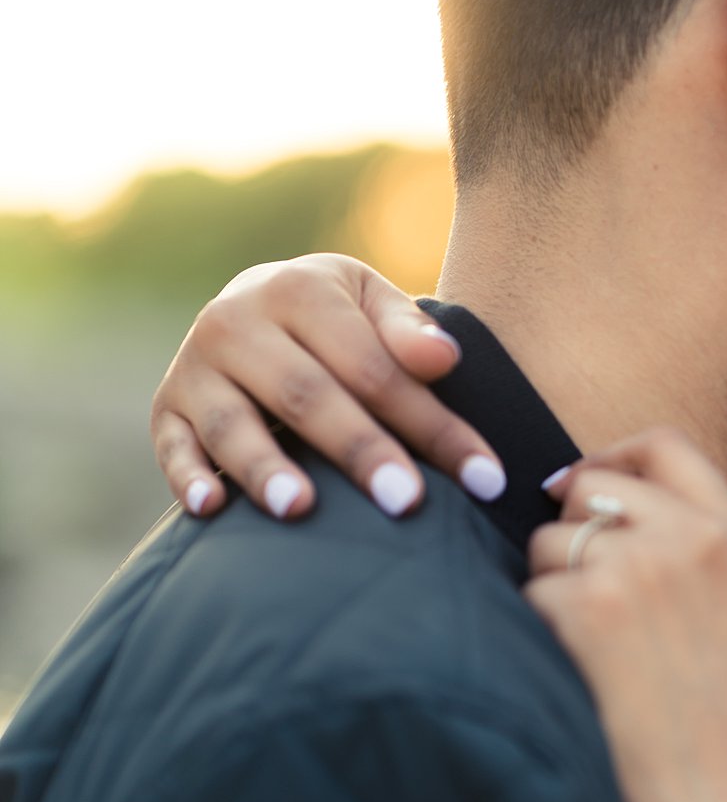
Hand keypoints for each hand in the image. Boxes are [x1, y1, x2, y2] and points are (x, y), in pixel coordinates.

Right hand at [150, 253, 499, 518]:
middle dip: (361, 451)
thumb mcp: (373, 304)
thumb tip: (443, 360)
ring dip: (265, 468)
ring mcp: (195, 367)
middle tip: (406, 502)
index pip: (375, 368)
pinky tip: (212, 511)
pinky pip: (172, 446)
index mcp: (298, 290)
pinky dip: (187, 477)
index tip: (484, 477)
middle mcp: (236, 322)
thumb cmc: (338, 320)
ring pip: (234, 424)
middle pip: (308, 396)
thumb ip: (408, 332)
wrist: (258, 305)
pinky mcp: (167, 408)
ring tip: (300, 509)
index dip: (432, 425)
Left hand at [525, 429, 726, 801]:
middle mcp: (696, 537)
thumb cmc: (715, 723)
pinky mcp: (590, 607)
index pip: (664, 444)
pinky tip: (579, 676)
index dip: (609, 457)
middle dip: (570, 533)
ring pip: (550, 543)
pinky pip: (531, 592)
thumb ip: (691, 548)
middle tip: (584, 600)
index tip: (578, 487)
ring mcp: (643, 567)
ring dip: (552, 589)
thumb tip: (592, 498)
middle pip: (591, 487)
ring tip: (597, 656)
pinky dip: (539, 631)